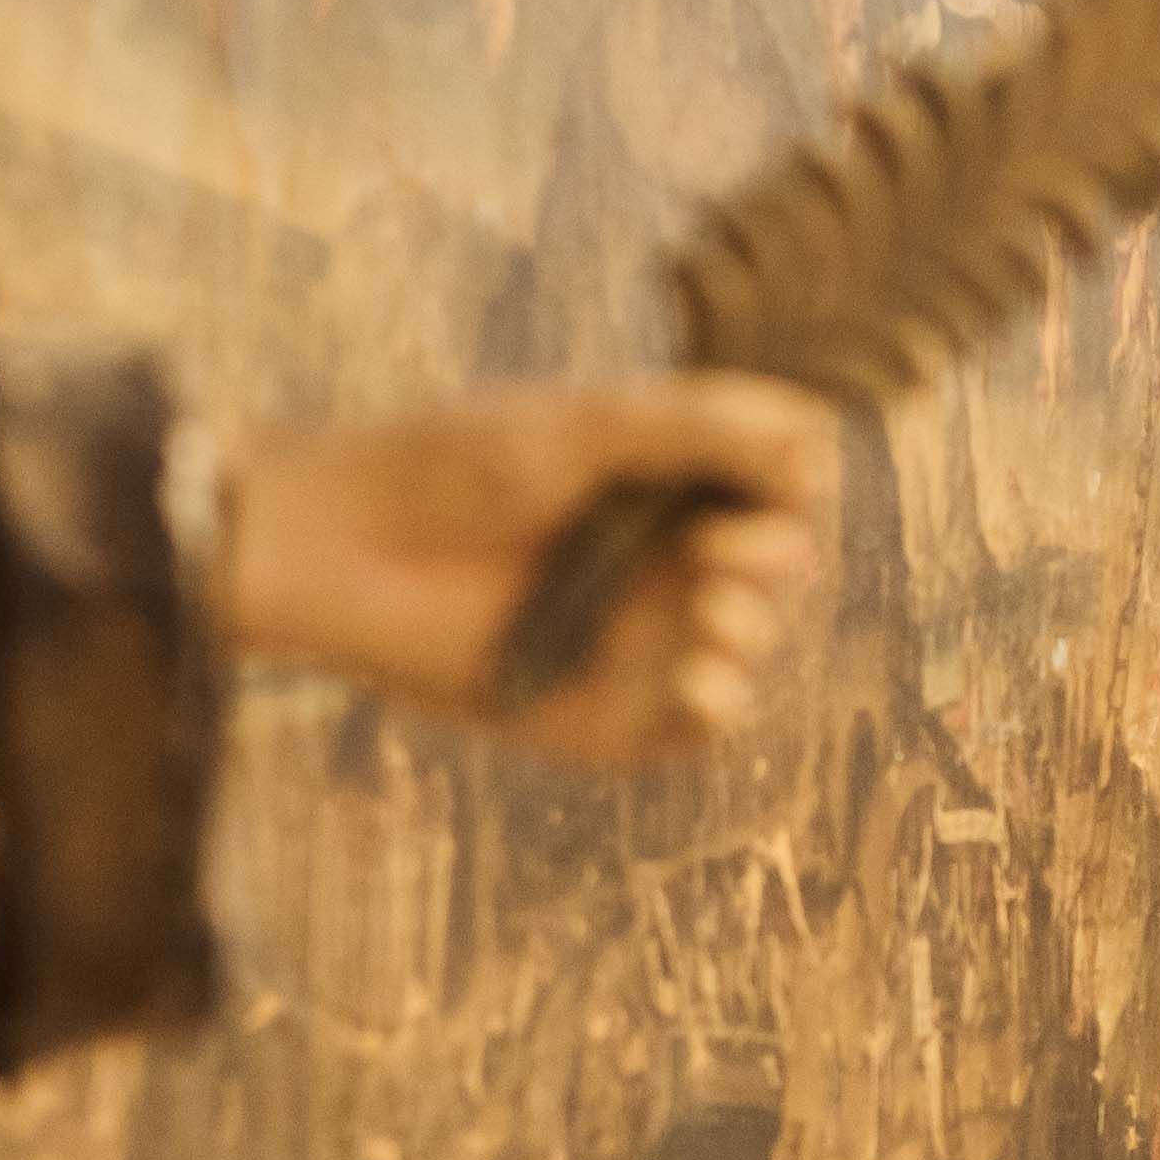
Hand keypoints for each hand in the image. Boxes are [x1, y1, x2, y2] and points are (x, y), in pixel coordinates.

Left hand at [220, 377, 837, 766]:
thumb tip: (818, 442)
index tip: (778, 480)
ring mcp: (637, 642)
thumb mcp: (585, 427)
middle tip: (717, 554)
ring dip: (751, 630)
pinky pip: (692, 731)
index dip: (791, 491)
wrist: (340, 548)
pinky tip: (701, 681)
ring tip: (709, 613)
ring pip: (747, 648)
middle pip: (776, 570)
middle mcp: (659, 564)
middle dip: (772, 562)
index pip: (775, 491)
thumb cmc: (448, 468)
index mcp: (661, 485)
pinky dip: (714, 710)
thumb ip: (700, 430)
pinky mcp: (604, 717)